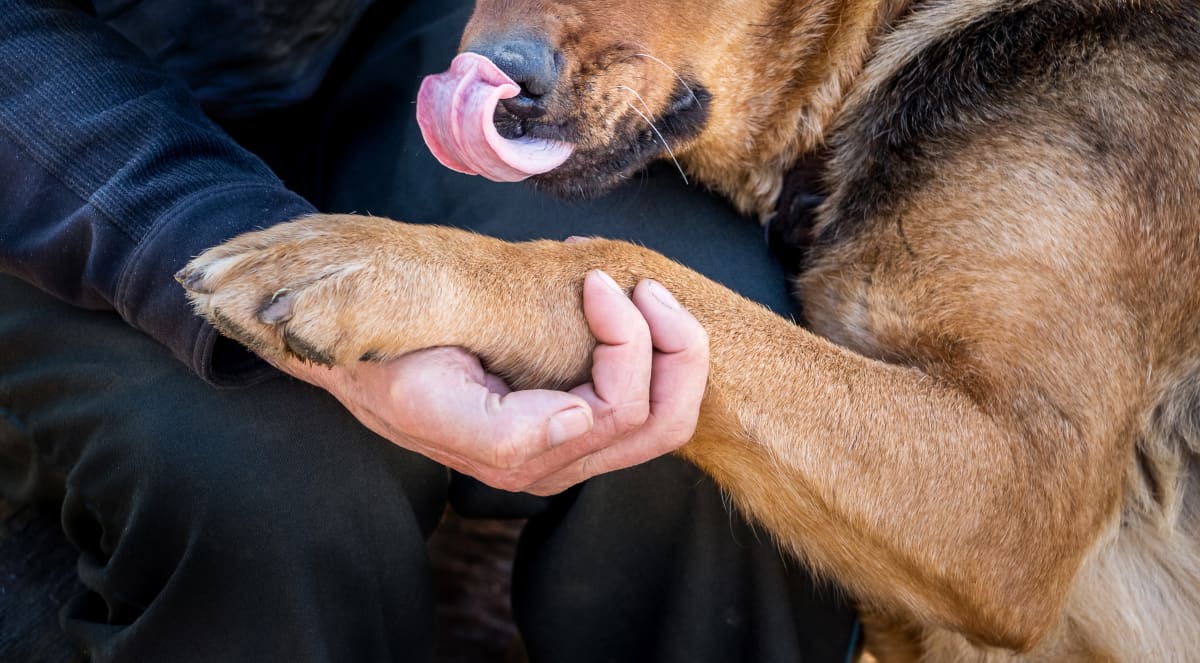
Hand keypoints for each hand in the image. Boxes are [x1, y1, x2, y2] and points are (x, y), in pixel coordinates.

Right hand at [274, 271, 709, 494]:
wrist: (356, 351)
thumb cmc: (386, 364)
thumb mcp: (423, 396)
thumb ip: (504, 430)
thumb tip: (579, 420)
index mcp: (523, 459)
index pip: (622, 410)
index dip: (629, 340)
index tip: (597, 281)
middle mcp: (554, 462)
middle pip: (664, 422)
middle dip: (677, 349)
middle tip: (645, 286)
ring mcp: (566, 445)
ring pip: (664, 415)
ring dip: (672, 349)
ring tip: (642, 291)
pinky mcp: (570, 421)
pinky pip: (640, 398)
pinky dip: (652, 350)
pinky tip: (623, 305)